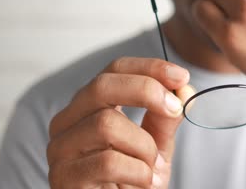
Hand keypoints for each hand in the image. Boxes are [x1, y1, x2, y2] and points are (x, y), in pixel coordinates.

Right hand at [47, 57, 193, 188]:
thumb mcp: (155, 146)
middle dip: (146, 91)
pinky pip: (108, 161)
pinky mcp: (64, 177)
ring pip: (106, 124)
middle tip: (175, 109)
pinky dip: (138, 171)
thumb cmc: (133, 180)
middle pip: (102, 86)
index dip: (150, 68)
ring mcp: (61, 149)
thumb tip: (184, 91)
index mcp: (90, 106)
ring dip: (144, 146)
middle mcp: (68, 122)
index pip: (114, 70)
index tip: (182, 76)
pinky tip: (144, 181)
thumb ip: (165, 119)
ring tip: (152, 166)